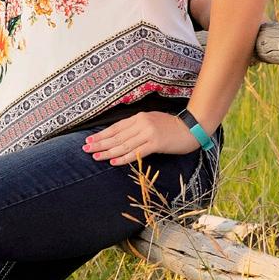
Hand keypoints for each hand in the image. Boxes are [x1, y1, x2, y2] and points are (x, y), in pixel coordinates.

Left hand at [83, 111, 199, 165]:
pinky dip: (123, 157)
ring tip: (95, 156)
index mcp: (139, 118)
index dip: (102, 135)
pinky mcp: (155, 143)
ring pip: (123, 144)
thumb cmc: (171, 127)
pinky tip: (113, 161)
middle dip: (100, 143)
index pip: (116, 128)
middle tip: (86, 149)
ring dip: (108, 152)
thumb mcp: (152, 122)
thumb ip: (137, 128)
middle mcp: (141, 124)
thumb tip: (120, 137)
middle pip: (116, 136)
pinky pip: (136, 152)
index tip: (90, 140)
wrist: (192, 128)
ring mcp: (148, 133)